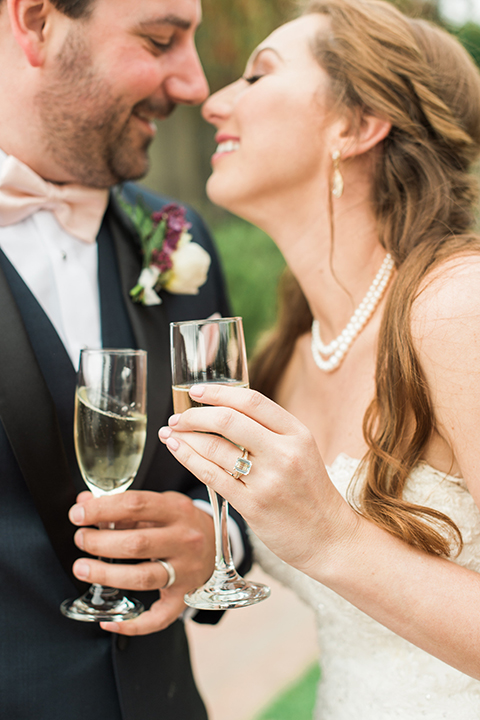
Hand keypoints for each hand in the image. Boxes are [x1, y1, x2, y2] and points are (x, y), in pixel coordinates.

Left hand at [69, 490, 214, 634]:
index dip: (102, 509)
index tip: (78, 514)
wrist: (221, 543)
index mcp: (178, 510)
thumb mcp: (162, 504)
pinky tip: (108, 621)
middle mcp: (185, 539)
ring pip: (143, 577)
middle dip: (99, 543)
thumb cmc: (182, 521)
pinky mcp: (186, 597)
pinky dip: (132, 625)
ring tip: (83, 569)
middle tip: (80, 540)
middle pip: (136, 544)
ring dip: (106, 574)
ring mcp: (187, 570)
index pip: (136, 504)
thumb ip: (125, 505)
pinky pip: (159, 618)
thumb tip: (84, 501)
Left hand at [158, 384, 357, 575]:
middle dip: (195, 415)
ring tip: (171, 432)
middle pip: (228, 420)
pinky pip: (211, 475)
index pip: (251, 401)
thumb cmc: (310, 493)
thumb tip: (225, 411)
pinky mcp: (252, 505)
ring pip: (215, 447)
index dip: (218, 392)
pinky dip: (188, 458)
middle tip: (177, 417)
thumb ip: (270, 432)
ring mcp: (268, 480)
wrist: (329, 538)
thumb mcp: (301, 452)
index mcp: (297, 433)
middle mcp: (284, 453)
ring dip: (186, 436)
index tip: (196, 391)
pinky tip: (177, 449)